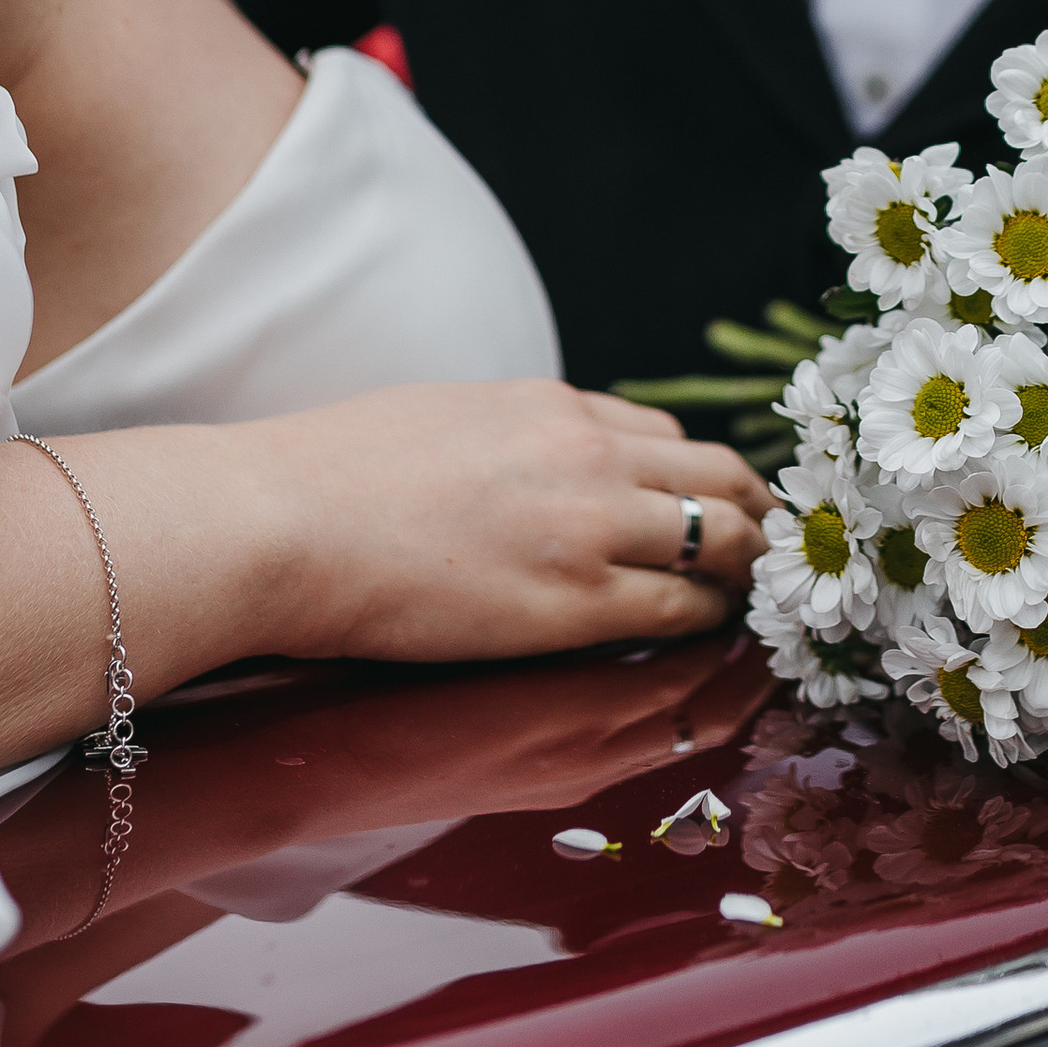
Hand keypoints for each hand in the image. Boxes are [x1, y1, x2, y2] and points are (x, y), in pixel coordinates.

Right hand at [252, 381, 770, 665]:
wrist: (281, 521)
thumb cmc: (329, 477)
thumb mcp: (442, 419)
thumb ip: (509, 438)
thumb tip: (528, 462)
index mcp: (554, 405)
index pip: (668, 434)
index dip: (701, 477)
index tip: (714, 509)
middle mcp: (591, 452)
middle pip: (722, 475)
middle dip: (755, 516)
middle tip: (766, 558)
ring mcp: (591, 525)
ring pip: (723, 539)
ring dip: (747, 572)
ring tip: (754, 605)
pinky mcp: (575, 602)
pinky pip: (681, 610)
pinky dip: (709, 623)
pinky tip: (709, 641)